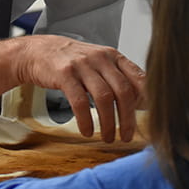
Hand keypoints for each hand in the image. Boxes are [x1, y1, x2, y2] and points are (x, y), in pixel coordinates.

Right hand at [13, 35, 145, 142]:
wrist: (39, 51)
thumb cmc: (73, 61)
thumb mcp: (100, 63)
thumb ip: (119, 78)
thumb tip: (143, 101)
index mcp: (114, 56)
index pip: (138, 77)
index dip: (146, 99)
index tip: (149, 118)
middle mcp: (101, 59)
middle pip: (123, 91)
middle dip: (128, 118)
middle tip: (127, 136)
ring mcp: (83, 66)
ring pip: (104, 98)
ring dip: (109, 123)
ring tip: (108, 137)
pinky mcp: (65, 74)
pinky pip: (80, 102)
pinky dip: (86, 120)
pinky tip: (88, 131)